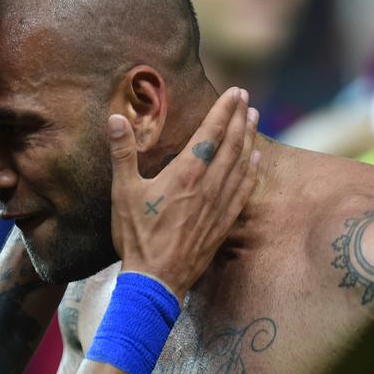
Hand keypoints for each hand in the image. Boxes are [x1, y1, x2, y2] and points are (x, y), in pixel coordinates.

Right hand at [107, 87, 261, 299]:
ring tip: (254, 119)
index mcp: (184, 175)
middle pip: (231, 145)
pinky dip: (252, 173)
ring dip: (249, 139)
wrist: (155, 281)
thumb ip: (123, 153)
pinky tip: (256, 162)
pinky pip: (243, 192)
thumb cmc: (136, 236)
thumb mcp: (123, 192)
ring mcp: (218, 206)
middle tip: (246, 98)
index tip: (234, 91)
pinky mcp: (222, 225)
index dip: (223, 111)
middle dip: (239, 119)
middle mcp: (208, 187)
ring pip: (241, 165)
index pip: (210, 134)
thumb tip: (117, 118)